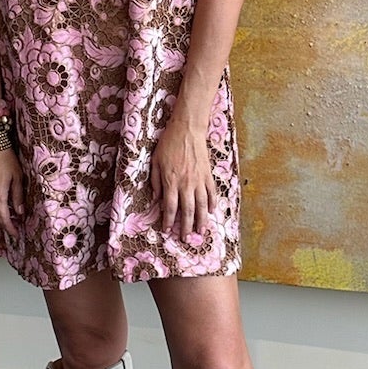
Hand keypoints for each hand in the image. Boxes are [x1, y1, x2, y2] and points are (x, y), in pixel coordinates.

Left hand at [150, 118, 217, 240]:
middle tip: (186, 239)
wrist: (187, 130)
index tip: (166, 230)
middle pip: (187, 211)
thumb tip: (156, 199)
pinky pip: (211, 193)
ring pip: (201, 205)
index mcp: (171, 182)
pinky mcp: (208, 175)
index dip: (168, 221)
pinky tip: (211, 212)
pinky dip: (212, 203)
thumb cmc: (168, 144)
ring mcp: (199, 180)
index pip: (169, 207)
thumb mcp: (155, 162)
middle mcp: (186, 184)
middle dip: (186, 227)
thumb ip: (156, 182)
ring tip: (201, 232)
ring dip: (201, 220)